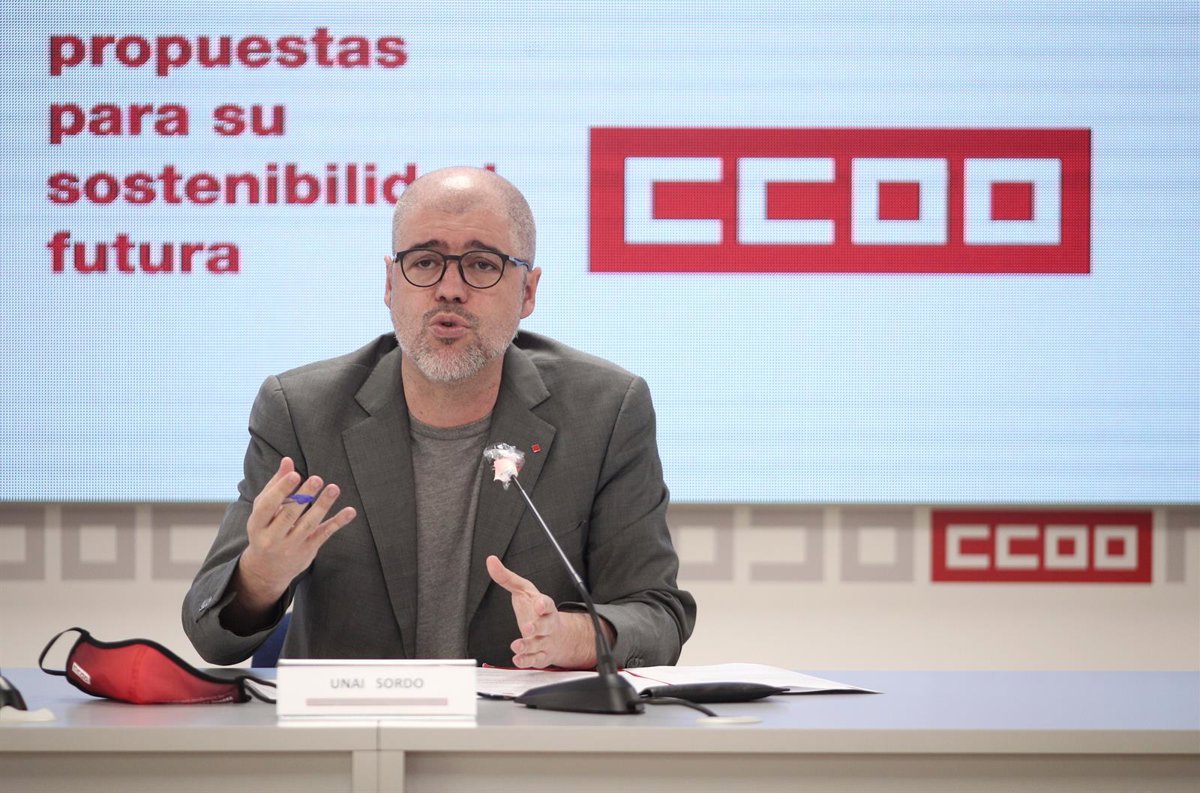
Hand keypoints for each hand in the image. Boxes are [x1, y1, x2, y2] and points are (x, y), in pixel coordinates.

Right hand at [229, 458, 355, 624]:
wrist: (266, 569)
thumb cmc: (265, 529)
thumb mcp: (264, 510)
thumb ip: (275, 485)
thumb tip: (287, 460)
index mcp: (257, 524)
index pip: (268, 505)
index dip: (281, 490)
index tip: (295, 474)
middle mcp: (272, 537)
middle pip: (289, 515)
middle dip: (304, 496)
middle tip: (317, 478)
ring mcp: (290, 546)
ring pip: (309, 524)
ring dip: (323, 506)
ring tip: (334, 488)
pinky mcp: (308, 550)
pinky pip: (324, 534)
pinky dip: (337, 522)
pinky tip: (350, 511)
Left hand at [485, 555, 609, 669]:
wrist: (557, 634)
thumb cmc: (537, 610)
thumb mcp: (523, 590)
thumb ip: (507, 577)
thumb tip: (491, 561)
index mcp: (545, 606)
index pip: (547, 604)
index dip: (544, 604)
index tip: (539, 604)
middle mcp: (547, 624)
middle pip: (547, 625)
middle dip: (538, 626)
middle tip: (528, 627)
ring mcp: (545, 640)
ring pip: (540, 644)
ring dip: (529, 645)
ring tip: (516, 645)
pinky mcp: (541, 655)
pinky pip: (536, 660)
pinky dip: (527, 660)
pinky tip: (517, 658)